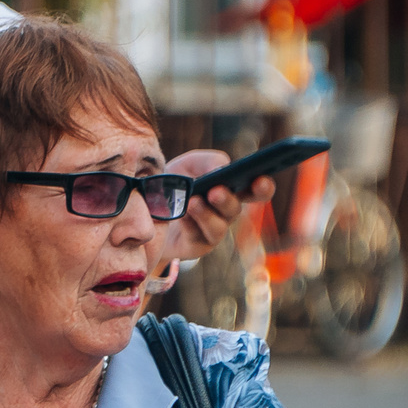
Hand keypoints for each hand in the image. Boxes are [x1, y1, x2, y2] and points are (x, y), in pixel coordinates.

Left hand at [158, 148, 273, 265]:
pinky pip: (198, 236)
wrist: (144, 208)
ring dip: (206, 213)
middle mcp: (226, 212)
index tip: (261, 180)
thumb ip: (207, 161)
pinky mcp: (197, 245)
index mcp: (232, 190)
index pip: (256, 190)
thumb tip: (223, 167)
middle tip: (216, 191)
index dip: (263, 187)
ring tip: (193, 201)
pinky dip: (190, 223)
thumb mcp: (187, 165)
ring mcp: (213, 230)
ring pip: (218, 225)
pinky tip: (182, 213)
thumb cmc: (173, 184)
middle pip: (236, 208)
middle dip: (227, 200)